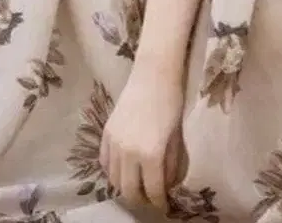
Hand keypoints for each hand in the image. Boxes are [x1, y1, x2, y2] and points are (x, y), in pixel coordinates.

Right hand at [99, 65, 184, 210]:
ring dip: (126, 187)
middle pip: (130, 191)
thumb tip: (168, 184)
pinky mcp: (105, 134)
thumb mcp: (176, 137)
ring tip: (138, 184)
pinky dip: (113, 172)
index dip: (160, 202)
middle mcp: (128, 153)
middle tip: (151, 198)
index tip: (165, 206)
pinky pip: (105, 163)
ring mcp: (114, 144)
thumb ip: (171, 164)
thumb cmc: (171, 102)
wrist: (153, 75)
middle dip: (141, 199)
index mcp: (150, 155)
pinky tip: (124, 169)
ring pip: (114, 180)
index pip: (153, 190)